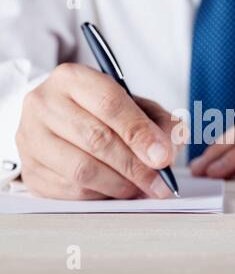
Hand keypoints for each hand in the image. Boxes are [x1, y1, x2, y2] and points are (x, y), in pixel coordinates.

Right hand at [16, 63, 184, 199]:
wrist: (64, 121)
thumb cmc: (106, 114)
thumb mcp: (138, 107)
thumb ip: (160, 124)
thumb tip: (165, 155)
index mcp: (73, 78)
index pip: (109, 103)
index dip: (140, 133)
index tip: (163, 157)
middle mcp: (44, 103)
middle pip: (96, 139)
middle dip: (136, 167)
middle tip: (160, 183)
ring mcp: (31, 137)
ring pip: (82, 170)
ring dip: (120, 185)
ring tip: (142, 189)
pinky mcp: (30, 169)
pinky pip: (71, 191)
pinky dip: (102, 195)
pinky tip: (117, 190)